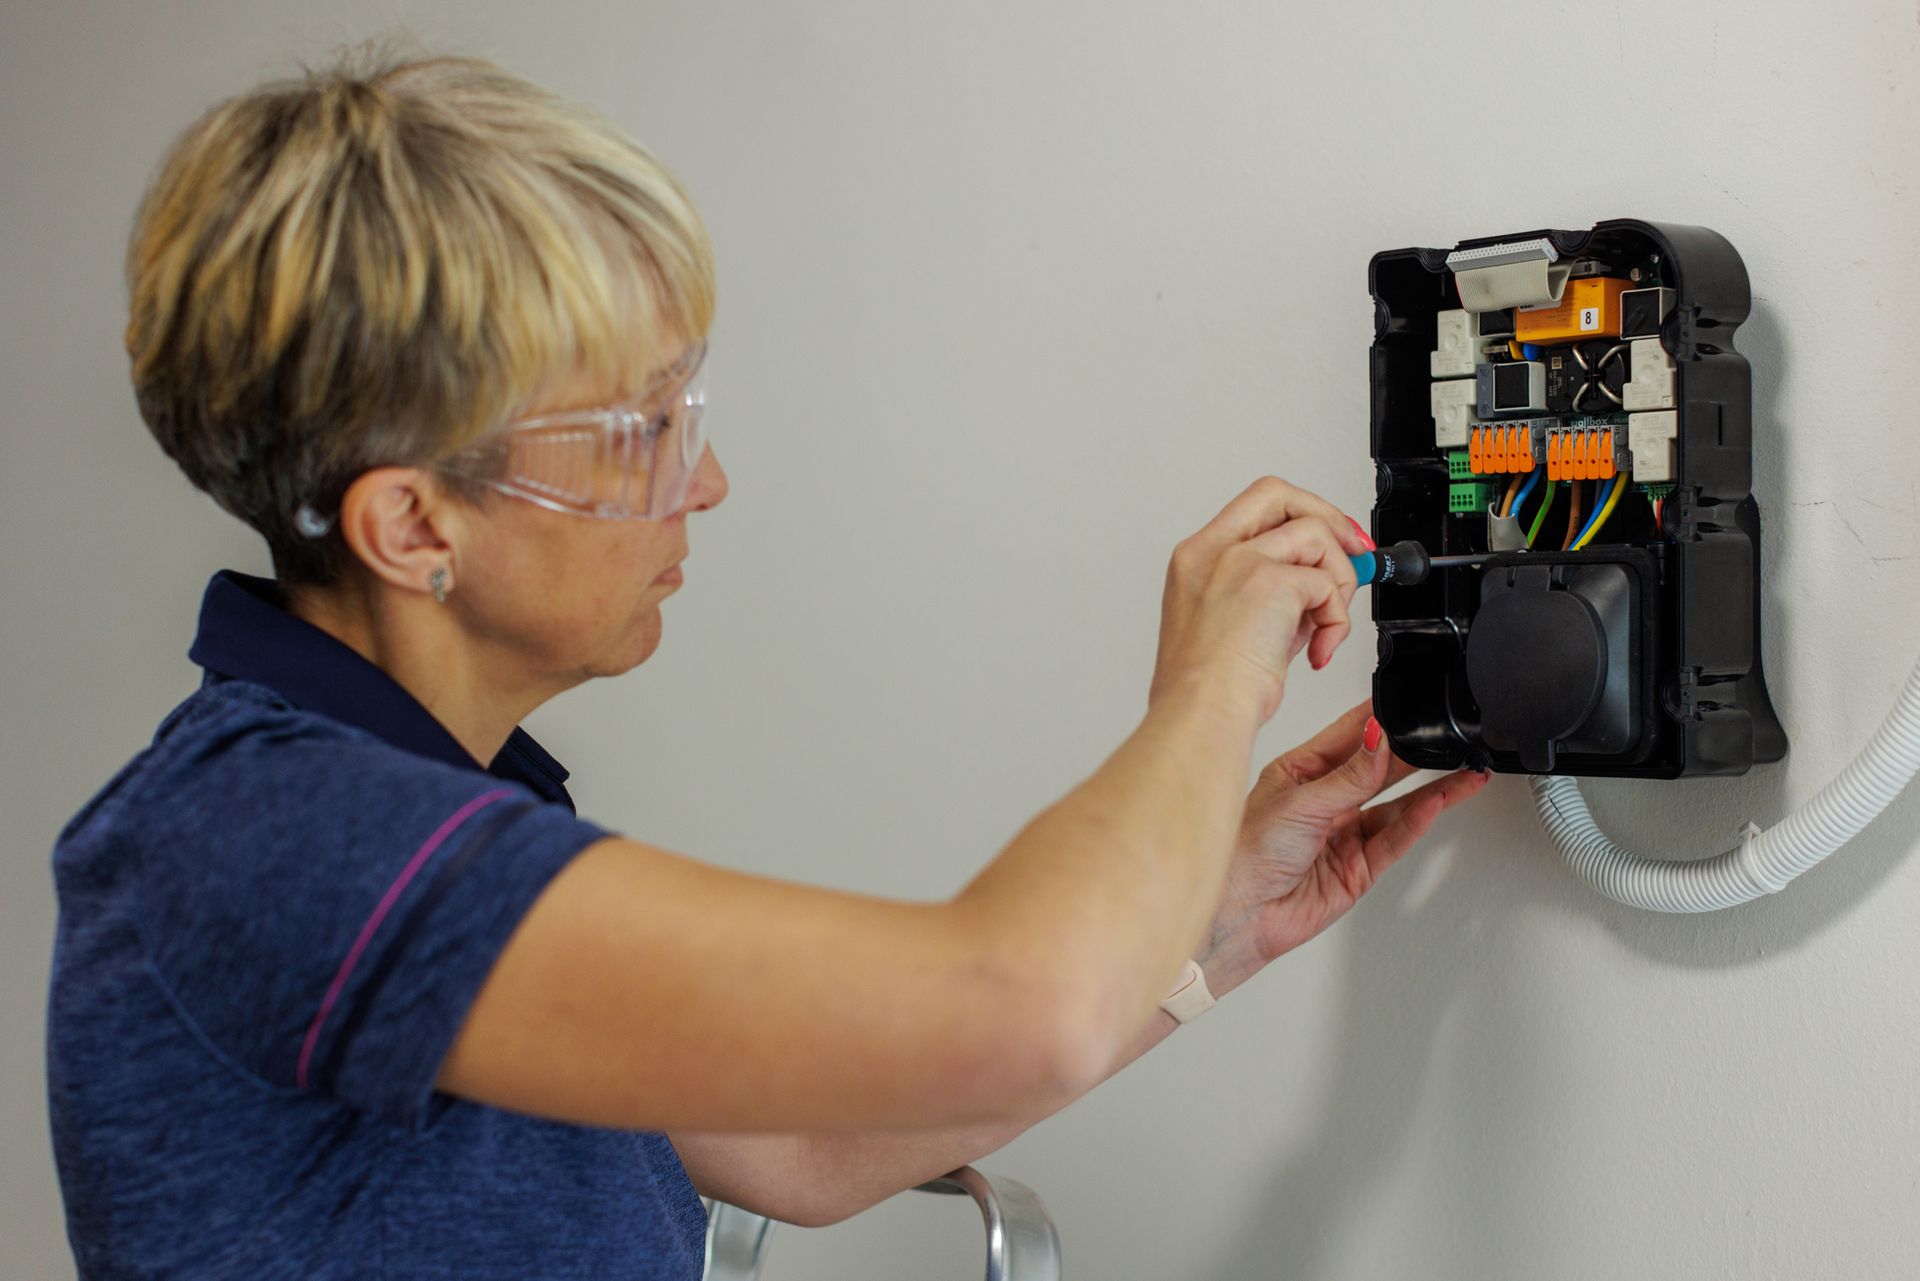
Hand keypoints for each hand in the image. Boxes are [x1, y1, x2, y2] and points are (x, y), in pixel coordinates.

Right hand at [1150, 478, 1367, 726]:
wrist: (1200, 715)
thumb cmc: (1207, 690)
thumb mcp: (1233, 627)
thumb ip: (1272, 598)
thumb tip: (1322, 587)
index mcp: (1195, 559)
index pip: (1254, 506)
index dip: (1300, 513)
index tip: (1329, 539)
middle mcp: (1212, 551)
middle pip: (1282, 495)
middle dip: (1329, 521)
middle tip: (1355, 555)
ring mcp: (1239, 561)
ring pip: (1316, 535)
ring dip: (1337, 582)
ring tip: (1322, 629)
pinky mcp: (1269, 582)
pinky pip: (1328, 583)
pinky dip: (1335, 619)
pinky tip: (1317, 651)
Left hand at [1193, 700, 1489, 997]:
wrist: (1239, 915)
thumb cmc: (1246, 855)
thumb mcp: (1300, 802)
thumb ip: (1349, 776)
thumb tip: (1379, 738)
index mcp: (1300, 772)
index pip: (1350, 736)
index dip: (1381, 720)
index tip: (1411, 702)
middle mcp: (1324, 801)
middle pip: (1381, 771)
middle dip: (1416, 754)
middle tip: (1448, 738)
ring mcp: (1343, 835)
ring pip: (1398, 806)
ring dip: (1432, 790)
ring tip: (1465, 772)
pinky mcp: (1358, 869)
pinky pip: (1395, 839)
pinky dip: (1417, 822)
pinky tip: (1437, 804)